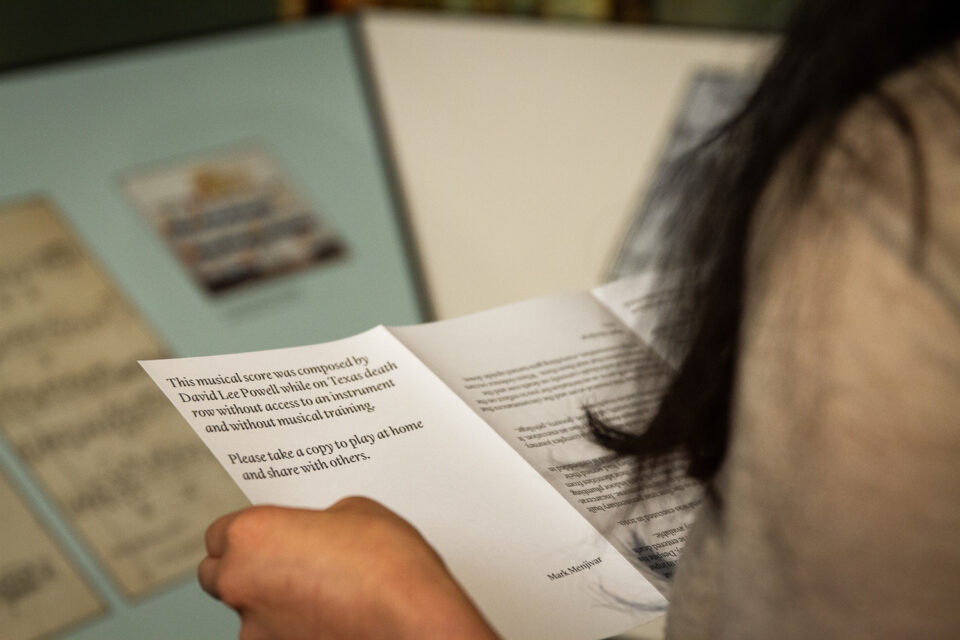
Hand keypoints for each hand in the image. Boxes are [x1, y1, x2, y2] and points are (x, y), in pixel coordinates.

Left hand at [198, 497, 498, 639]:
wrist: (415, 622)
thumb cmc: (389, 564)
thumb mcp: (355, 511)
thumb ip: (318, 520)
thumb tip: (314, 535)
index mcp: (252, 537)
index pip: (220, 532)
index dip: (249, 532)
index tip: (271, 533)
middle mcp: (240, 585)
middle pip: (219, 573)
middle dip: (247, 567)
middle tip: (288, 559)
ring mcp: (256, 631)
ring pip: (249, 612)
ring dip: (273, 601)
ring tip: (324, 592)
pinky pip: (277, 636)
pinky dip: (295, 628)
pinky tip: (331, 617)